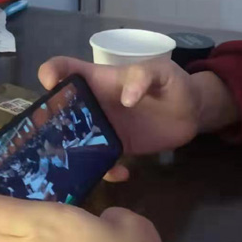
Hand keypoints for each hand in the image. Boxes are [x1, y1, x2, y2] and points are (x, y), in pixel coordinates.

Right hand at [38, 57, 238, 180]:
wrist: (193, 112)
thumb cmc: (175, 84)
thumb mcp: (162, 72)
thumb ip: (144, 77)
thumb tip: (126, 98)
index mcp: (100, 80)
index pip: (65, 69)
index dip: (51, 72)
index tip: (49, 85)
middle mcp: (95, 105)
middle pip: (60, 111)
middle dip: (47, 124)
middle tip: (49, 140)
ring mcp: (104, 129)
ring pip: (74, 141)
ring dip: (70, 154)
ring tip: (76, 166)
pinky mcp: (117, 148)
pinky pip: (101, 163)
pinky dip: (106, 171)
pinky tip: (122, 172)